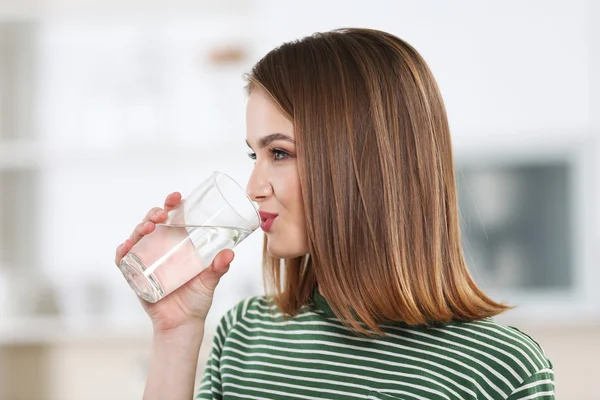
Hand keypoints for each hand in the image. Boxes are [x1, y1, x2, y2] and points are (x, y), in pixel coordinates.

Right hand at [115, 192, 233, 332]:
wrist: (182, 323)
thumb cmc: (197, 299)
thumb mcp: (210, 281)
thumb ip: (218, 267)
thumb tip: (229, 253)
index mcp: (177, 243)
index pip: (172, 218)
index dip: (171, 205)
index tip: (177, 197)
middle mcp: (159, 247)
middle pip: (151, 223)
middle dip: (154, 214)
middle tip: (162, 215)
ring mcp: (145, 260)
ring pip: (136, 237)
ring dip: (139, 229)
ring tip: (148, 228)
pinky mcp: (134, 275)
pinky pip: (123, 261)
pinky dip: (121, 253)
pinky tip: (125, 248)